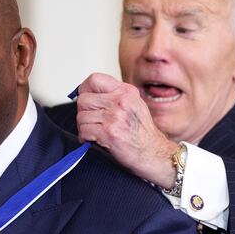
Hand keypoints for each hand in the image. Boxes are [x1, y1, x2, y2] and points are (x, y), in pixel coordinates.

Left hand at [75, 73, 179, 188]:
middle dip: (83, 112)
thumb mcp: (134, 105)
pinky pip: (84, 130)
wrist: (153, 154)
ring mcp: (114, 117)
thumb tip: (89, 94)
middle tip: (90, 120)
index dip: (84, 89)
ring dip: (84, 127)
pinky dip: (85, 137)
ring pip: (81, 116)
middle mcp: (121, 101)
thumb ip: (115, 97)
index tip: (85, 99)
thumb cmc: (143, 133)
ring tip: (94, 132)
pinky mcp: (108, 133)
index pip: (95, 79)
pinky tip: (94, 139)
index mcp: (126, 92)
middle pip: (84, 99)